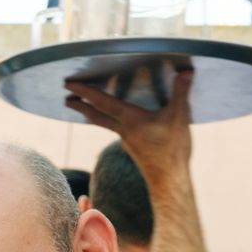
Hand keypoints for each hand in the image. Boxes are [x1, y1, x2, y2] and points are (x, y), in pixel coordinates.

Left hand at [64, 68, 193, 184]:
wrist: (169, 180)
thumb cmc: (172, 149)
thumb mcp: (179, 116)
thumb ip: (181, 92)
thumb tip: (186, 71)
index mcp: (130, 120)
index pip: (102, 102)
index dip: (85, 91)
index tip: (68, 84)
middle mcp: (124, 130)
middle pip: (96, 115)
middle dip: (80, 105)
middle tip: (65, 98)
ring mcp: (127, 140)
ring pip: (105, 123)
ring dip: (92, 114)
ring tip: (83, 107)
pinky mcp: (134, 147)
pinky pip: (117, 129)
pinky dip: (110, 121)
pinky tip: (118, 120)